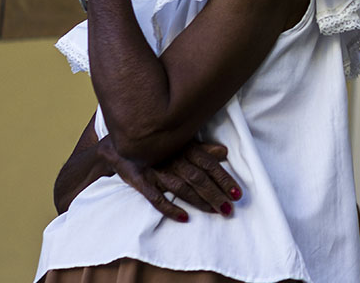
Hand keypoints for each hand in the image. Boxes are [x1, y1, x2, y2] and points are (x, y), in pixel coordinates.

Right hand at [100, 137, 240, 221]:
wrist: (122, 143)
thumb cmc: (159, 144)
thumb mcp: (182, 142)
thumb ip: (202, 149)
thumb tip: (224, 152)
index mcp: (184, 148)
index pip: (208, 165)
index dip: (224, 179)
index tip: (237, 193)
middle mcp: (172, 159)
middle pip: (198, 178)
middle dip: (215, 194)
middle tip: (229, 208)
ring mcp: (156, 171)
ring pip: (181, 188)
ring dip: (199, 202)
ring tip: (215, 212)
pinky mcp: (141, 181)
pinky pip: (155, 198)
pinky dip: (170, 208)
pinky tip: (184, 218)